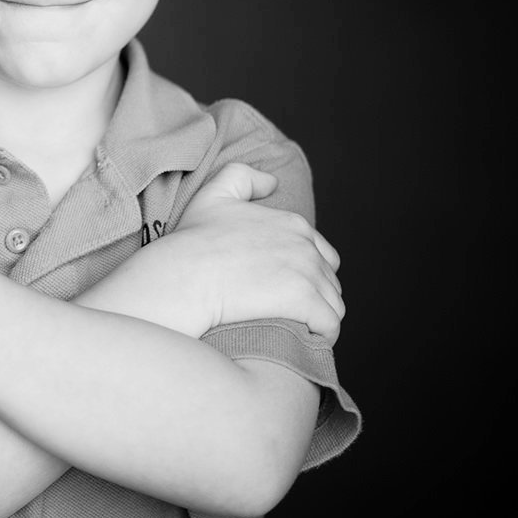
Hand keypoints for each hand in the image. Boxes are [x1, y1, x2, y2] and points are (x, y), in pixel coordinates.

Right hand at [92, 162, 344, 340]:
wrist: (184, 276)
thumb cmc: (192, 241)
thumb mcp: (214, 194)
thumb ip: (245, 178)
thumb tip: (272, 182)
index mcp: (292, 222)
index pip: (321, 254)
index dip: (307, 273)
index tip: (285, 287)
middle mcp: (305, 244)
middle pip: (329, 280)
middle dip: (315, 296)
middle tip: (288, 311)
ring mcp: (307, 272)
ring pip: (333, 303)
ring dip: (319, 317)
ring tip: (296, 329)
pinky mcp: (305, 300)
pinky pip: (330, 324)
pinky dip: (322, 334)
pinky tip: (305, 339)